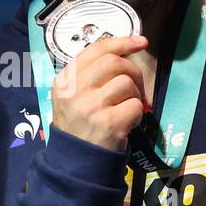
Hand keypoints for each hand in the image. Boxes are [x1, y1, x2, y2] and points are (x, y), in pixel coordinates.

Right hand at [50, 35, 149, 151]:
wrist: (76, 163)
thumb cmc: (78, 127)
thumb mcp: (72, 97)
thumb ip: (90, 75)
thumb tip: (124, 53)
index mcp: (64, 80)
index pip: (95, 50)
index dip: (121, 42)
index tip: (140, 42)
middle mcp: (74, 91)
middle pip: (114, 62)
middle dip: (133, 71)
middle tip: (136, 87)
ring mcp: (91, 107)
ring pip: (127, 83)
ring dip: (134, 95)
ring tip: (126, 109)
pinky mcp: (109, 123)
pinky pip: (135, 106)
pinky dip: (137, 114)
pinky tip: (128, 123)